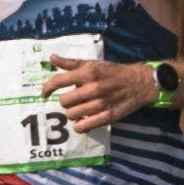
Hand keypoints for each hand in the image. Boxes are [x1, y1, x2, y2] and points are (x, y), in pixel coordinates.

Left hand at [41, 55, 156, 133]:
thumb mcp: (93, 63)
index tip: (44, 93)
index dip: (47, 88)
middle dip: (65, 101)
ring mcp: (101, 104)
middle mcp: (93, 88)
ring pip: (72, 115)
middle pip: (64, 101)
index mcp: (88, 73)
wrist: (139, 83)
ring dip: (72, 113)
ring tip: (79, 109)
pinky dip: (79, 126)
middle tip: (72, 100)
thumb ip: (71, 63)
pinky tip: (82, 121)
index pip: (59, 81)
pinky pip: (83, 127)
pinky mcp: (108, 117)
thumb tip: (52, 58)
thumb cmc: (113, 72)